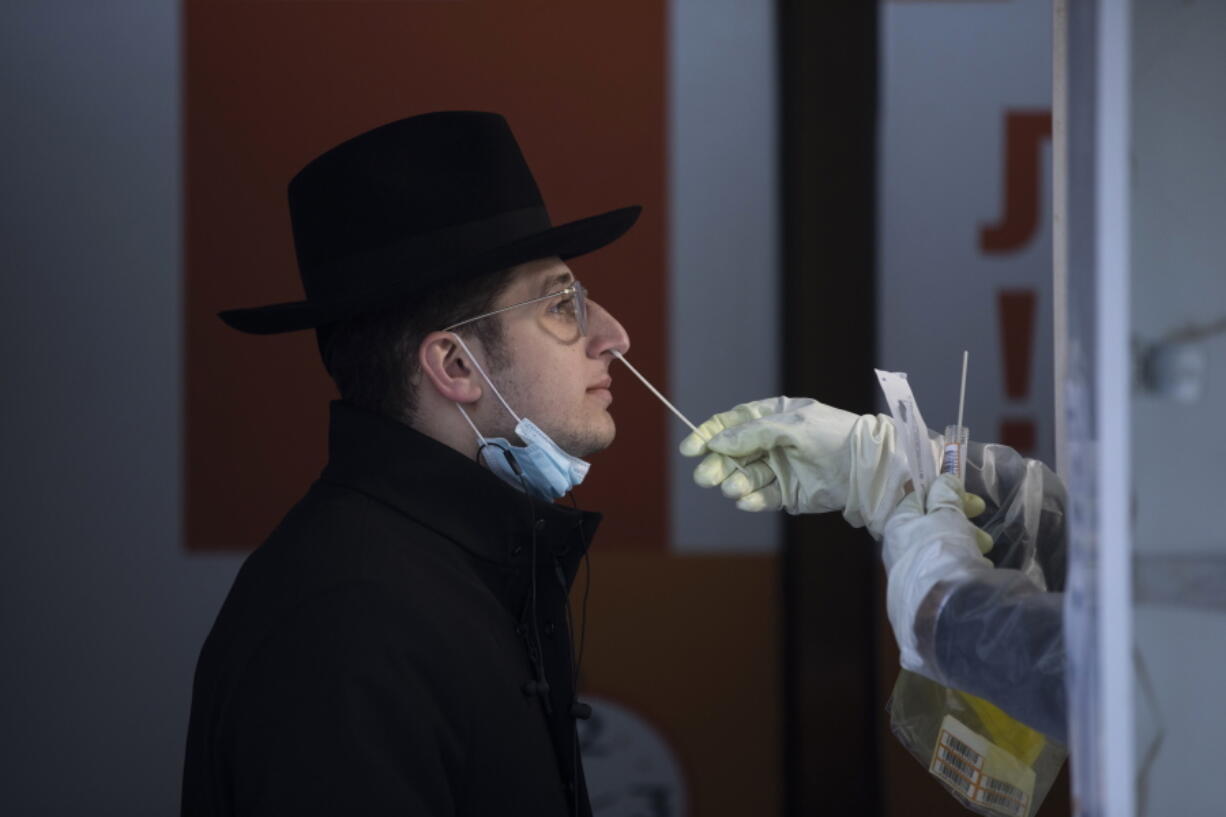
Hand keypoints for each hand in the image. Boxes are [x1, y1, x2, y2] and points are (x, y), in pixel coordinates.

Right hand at [679, 395, 988, 540]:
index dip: (709, 433)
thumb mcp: (791, 425)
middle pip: (734, 453)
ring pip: (746, 476)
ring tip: (734, 488)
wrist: (868, 466)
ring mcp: (780, 468)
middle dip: (718, 463)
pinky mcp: (789, 493)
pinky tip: (746, 500)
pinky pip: (762, 497)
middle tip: (707, 476)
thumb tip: (716, 441)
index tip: (689, 448)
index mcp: (773, 417)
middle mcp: (773, 442)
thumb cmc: (833, 434)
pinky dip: (751, 499)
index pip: (732, 423)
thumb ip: (752, 433)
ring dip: (735, 482)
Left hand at [882, 474, 993, 673]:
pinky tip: (978, 569)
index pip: (916, 499)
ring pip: (941, 547)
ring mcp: (910, 573)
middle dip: (960, 519)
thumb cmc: (940, 551)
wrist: (942, 609)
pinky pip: (945, 571)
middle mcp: (898, 549)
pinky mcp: (923, 595)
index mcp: (896, 526)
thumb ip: (945, 496)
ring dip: (966, 541)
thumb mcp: (945, 515)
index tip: (969, 497)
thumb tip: (943, 481)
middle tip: (981, 516)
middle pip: (931, 523)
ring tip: (985, 547)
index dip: (944, 491)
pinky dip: (962, 564)